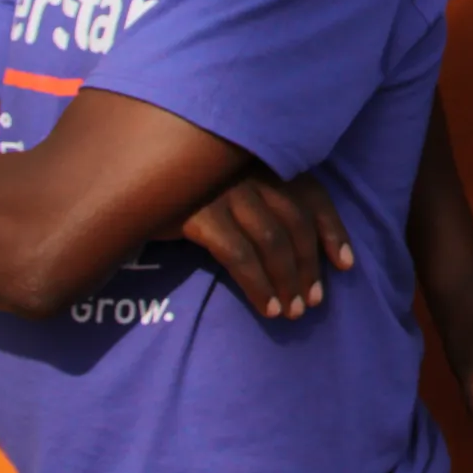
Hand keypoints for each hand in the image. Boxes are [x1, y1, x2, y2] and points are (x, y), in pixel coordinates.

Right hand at [178, 173, 354, 321]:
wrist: (126, 187)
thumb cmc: (186, 190)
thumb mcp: (231, 186)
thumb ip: (265, 201)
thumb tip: (307, 249)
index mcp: (265, 159)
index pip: (314, 195)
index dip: (334, 231)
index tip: (346, 266)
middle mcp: (250, 168)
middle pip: (296, 223)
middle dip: (309, 267)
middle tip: (312, 302)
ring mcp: (225, 188)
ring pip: (272, 241)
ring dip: (287, 281)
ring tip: (291, 313)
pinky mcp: (198, 212)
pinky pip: (239, 256)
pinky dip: (259, 285)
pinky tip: (268, 308)